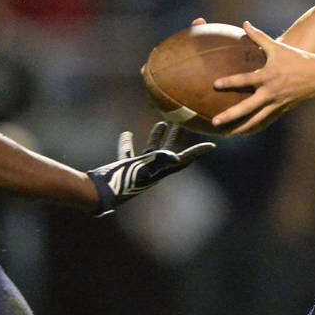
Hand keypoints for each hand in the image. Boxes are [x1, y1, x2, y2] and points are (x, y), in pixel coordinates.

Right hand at [87, 121, 214, 215]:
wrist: (102, 193)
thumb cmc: (124, 182)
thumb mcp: (144, 169)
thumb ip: (159, 161)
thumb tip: (175, 156)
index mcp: (162, 170)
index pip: (184, 158)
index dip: (198, 151)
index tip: (212, 145)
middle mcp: (154, 169)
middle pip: (172, 149)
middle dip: (179, 135)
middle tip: (187, 121)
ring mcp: (140, 168)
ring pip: (153, 148)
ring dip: (158, 136)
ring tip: (163, 122)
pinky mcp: (126, 167)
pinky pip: (130, 152)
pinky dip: (128, 142)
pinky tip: (126, 134)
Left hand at [211, 21, 314, 134]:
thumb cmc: (296, 59)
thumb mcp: (277, 47)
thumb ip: (259, 36)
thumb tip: (245, 23)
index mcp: (268, 76)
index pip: (246, 80)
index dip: (230, 82)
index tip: (214, 84)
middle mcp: (270, 92)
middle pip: (248, 107)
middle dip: (231, 115)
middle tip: (215, 121)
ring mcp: (276, 104)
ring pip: (256, 120)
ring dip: (240, 127)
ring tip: (226, 135)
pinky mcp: (280, 110)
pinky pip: (265, 122)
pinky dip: (254, 128)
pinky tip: (242, 133)